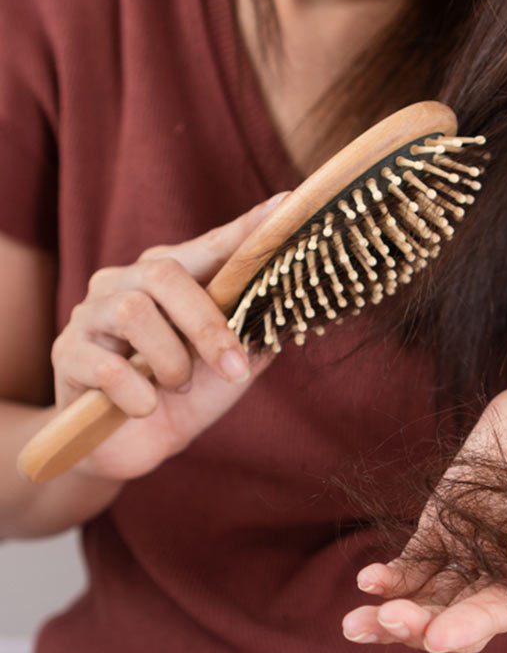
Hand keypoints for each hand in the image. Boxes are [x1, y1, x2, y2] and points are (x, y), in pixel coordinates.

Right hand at [50, 192, 288, 482]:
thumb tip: (292, 305)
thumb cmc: (184, 397)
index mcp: (168, 279)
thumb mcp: (229, 368)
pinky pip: (105, 366)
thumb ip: (255, 334)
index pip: (209, 247)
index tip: (286, 205)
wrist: (132, 447)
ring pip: (134, 313)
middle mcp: (125, 284)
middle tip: (233, 367)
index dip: (245, 229)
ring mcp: (91, 315)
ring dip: (171, 363)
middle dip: (207, 325)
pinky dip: (138, 394)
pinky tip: (145, 407)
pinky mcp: (67, 354)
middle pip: (164, 273)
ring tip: (178, 388)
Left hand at [342, 382, 506, 652]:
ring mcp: (474, 543)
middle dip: (422, 626)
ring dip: (395, 612)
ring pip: (431, 593)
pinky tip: (368, 581)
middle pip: (461, 612)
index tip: (438, 640)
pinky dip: (393, 573)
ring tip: (355, 623)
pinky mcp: (447, 517)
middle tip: (385, 623)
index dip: (474, 626)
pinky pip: (417, 555)